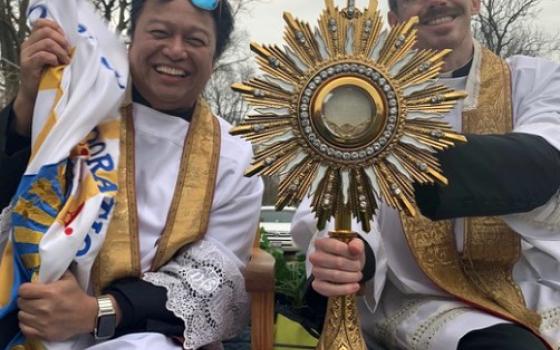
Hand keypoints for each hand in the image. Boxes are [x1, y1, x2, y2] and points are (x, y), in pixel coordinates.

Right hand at [13, 19, 70, 135]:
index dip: (56, 28)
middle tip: (68, 53)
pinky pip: (43, 55)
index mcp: (34, 40)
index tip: (65, 40)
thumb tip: (73, 41)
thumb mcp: (55, 58)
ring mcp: (26, 54)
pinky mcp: (27, 65)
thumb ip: (58, 47)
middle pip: (46, 31)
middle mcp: (28, 44)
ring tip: (66, 61)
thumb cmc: (49, 76)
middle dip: (62, 41)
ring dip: (61, 51)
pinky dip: (54, 59)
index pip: (42, 23)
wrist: (36, 94)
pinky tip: (58, 65)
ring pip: (46, 42)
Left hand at [17, 271, 97, 341]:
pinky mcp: (44, 333)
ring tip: (34, 310)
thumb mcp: (69, 279)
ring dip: (26, 312)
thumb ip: (55, 273)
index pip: (23, 290)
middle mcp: (44, 307)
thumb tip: (43, 271)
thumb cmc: (77, 296)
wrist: (87, 315)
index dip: (26, 289)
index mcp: (50, 292)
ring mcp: (43, 322)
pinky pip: (24, 328)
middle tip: (33, 300)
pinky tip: (34, 320)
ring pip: (21, 315)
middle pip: (21, 302)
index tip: (31, 290)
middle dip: (26, 300)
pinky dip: (26, 324)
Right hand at [309, 237, 365, 296]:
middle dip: (353, 266)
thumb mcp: (355, 245)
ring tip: (357, 276)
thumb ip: (356, 244)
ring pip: (335, 276)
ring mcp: (315, 271)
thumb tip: (354, 248)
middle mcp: (315, 257)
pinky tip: (354, 286)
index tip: (356, 255)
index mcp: (321, 243)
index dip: (349, 252)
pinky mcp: (317, 285)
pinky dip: (344, 289)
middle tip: (359, 267)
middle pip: (337, 262)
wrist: (346, 267)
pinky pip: (329, 289)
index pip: (336, 246)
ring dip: (351, 277)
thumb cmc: (348, 255)